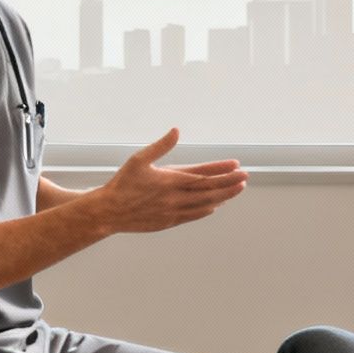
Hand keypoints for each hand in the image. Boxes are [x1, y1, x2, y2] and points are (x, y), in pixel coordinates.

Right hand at [88, 128, 247, 233]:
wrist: (109, 212)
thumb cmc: (122, 184)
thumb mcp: (139, 159)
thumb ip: (160, 146)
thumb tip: (176, 130)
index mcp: (170, 180)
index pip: (203, 174)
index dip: (222, 170)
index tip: (237, 166)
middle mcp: (175, 197)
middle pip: (209, 190)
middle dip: (229, 183)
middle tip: (245, 177)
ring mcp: (173, 211)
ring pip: (205, 204)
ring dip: (223, 197)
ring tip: (237, 190)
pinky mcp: (169, 222)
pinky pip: (193, 215)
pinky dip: (206, 210)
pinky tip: (215, 205)